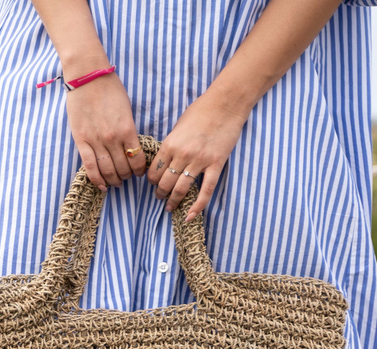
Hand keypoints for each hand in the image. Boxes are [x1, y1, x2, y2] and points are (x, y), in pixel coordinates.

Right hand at [65, 72, 147, 190]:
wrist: (87, 75)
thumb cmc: (109, 88)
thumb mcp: (126, 109)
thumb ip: (128, 130)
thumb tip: (131, 148)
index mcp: (127, 129)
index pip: (137, 160)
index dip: (139, 171)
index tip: (138, 172)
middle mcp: (113, 138)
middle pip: (123, 169)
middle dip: (126, 177)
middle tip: (126, 177)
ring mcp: (96, 141)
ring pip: (108, 171)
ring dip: (114, 180)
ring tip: (115, 181)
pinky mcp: (82, 141)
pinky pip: (90, 167)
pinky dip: (97, 180)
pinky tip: (102, 186)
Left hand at [147, 90, 247, 220]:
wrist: (225, 104)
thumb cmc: (200, 111)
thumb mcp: (178, 126)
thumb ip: (171, 145)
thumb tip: (164, 162)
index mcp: (170, 144)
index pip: (154, 171)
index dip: (151, 181)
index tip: (153, 184)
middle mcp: (183, 154)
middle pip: (165, 183)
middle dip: (160, 194)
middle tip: (160, 198)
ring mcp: (200, 161)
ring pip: (182, 189)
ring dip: (173, 201)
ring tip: (169, 207)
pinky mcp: (216, 165)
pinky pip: (206, 191)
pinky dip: (197, 207)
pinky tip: (190, 216)